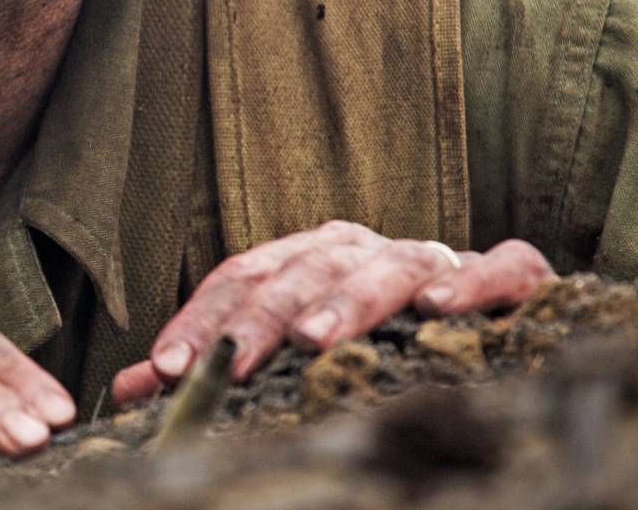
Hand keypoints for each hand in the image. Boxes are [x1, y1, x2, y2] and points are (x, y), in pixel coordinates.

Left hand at [111, 221, 552, 406]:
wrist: (489, 317)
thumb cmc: (373, 339)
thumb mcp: (289, 349)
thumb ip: (213, 365)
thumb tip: (129, 390)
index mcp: (307, 258)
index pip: (241, 280)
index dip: (201, 321)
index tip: (166, 368)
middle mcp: (362, 249)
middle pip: (300, 273)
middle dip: (258, 320)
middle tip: (228, 363)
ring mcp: (431, 257)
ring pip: (383, 267)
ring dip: (345, 300)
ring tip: (313, 338)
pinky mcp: (508, 275)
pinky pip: (497, 266)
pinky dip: (471, 278)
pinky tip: (440, 304)